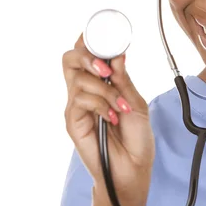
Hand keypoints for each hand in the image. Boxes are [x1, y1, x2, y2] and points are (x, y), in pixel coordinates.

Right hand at [62, 33, 154, 203]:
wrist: (133, 169)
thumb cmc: (136, 139)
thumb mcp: (136, 104)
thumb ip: (124, 80)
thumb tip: (118, 54)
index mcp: (100, 83)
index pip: (86, 53)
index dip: (89, 40)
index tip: (104, 36)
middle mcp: (84, 91)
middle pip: (69, 58)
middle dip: (87, 56)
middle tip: (106, 69)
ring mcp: (77, 106)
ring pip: (78, 79)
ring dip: (104, 90)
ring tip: (120, 107)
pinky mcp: (72, 121)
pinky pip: (80, 100)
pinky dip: (100, 105)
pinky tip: (112, 118)